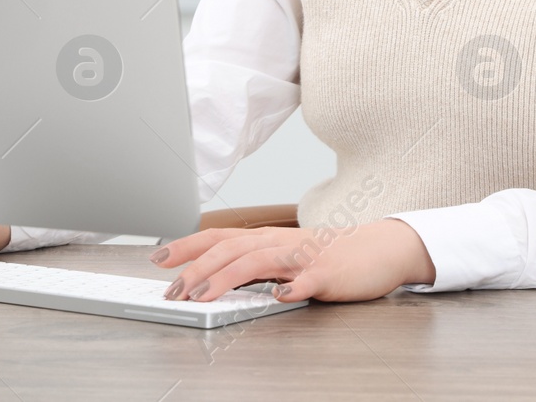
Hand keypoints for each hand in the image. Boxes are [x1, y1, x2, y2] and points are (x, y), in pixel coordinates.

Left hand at [149, 218, 435, 303]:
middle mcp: (279, 243)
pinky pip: (307, 280)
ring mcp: (303, 257)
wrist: (379, 249)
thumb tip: (210, 275)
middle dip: (196, 269)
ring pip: (258, 261)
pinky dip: (291, 288)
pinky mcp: (327, 274)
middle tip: (174, 290)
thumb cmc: (327, 255)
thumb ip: (252, 262)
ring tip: (204, 296)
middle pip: (230, 249)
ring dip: (226, 279)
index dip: (186, 246)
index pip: (218, 238)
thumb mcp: (284, 255)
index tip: (157, 258)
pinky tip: (280, 297)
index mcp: (267, 239)